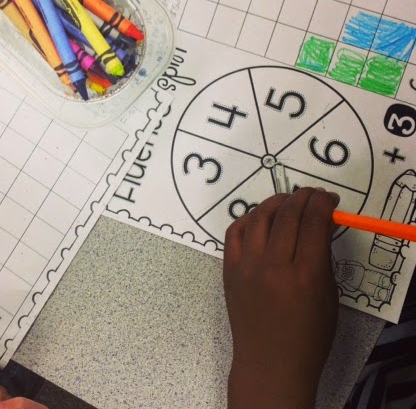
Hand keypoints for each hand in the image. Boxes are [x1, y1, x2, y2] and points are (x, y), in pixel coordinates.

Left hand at [223, 188, 339, 408]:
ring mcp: (246, 265)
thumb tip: (320, 223)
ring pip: (258, 217)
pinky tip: (259, 217)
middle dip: (302, 197)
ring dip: (275, 202)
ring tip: (287, 200)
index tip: (329, 197)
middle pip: (287, 215)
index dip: (322, 203)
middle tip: (312, 194)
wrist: (269, 363)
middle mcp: (273, 265)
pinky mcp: (228, 269)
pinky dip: (247, 218)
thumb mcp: (328, 297)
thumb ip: (323, 257)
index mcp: (305, 275)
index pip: (313, 222)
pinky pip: (234, 231)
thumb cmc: (308, 336)